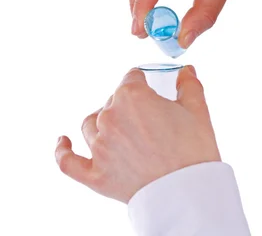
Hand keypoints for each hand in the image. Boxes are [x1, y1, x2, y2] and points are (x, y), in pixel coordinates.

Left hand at [55, 65, 219, 202]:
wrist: (187, 190)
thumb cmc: (193, 149)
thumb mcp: (197, 110)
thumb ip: (189, 85)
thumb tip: (186, 71)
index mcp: (132, 97)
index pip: (131, 79)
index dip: (143, 84)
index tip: (151, 89)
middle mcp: (110, 118)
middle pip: (112, 101)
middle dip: (128, 105)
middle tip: (149, 118)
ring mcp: (98, 147)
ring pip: (91, 125)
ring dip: (103, 122)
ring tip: (120, 129)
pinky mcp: (94, 174)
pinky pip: (68, 161)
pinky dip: (63, 150)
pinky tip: (63, 142)